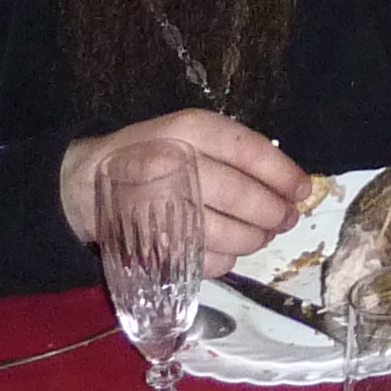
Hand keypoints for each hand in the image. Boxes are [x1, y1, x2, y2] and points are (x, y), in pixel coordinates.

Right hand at [58, 111, 307, 265]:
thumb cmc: (155, 153)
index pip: (251, 151)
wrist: (87, 180)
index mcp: (190, 130)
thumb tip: (290, 184)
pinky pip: (203, 260)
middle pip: (242, 196)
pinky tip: (226, 250)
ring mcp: (160, 208)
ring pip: (226, 233)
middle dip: (273, 213)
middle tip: (285, 219)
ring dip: (253, 239)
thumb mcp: (192, 134)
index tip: (303, 190)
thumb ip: (236, 153)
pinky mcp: (150, 245)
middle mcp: (175, 166)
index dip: (283, 174)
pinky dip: (224, 260)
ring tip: (260, 235)